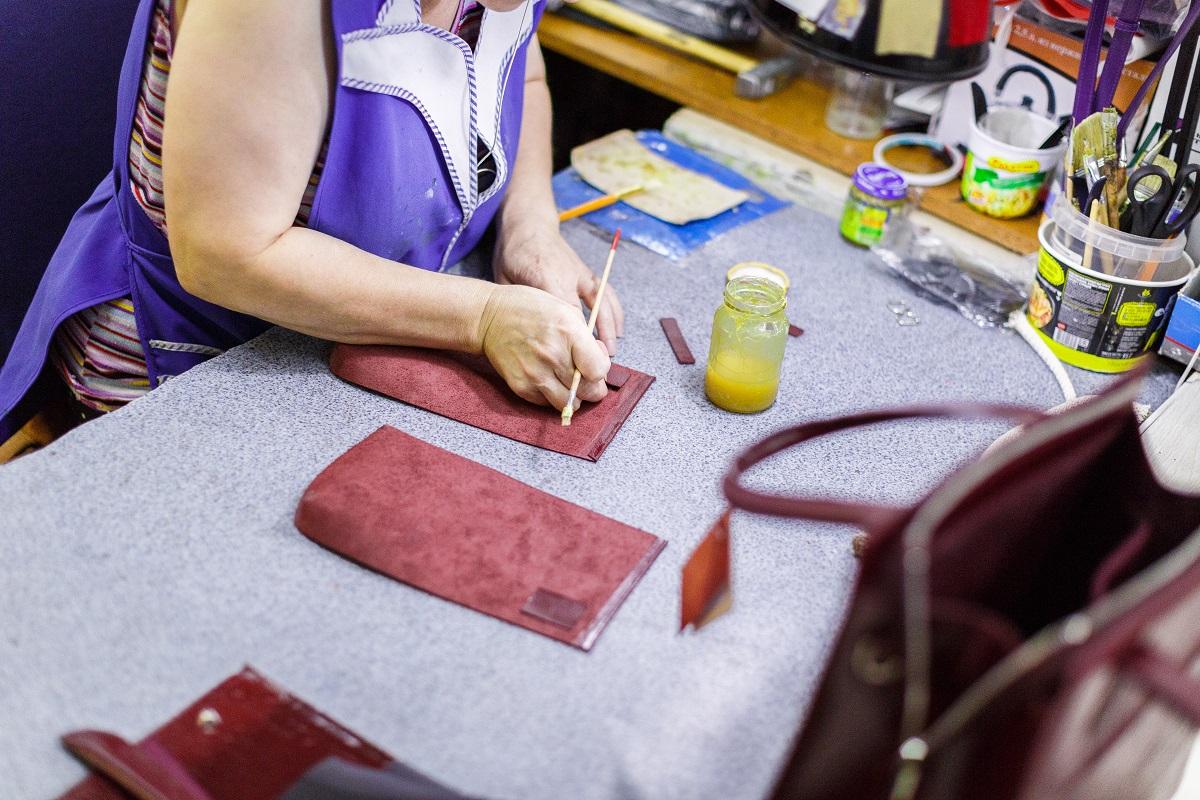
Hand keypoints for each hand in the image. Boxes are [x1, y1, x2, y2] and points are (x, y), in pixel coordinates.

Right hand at [477, 284, 610, 410]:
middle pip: (589, 391)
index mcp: (569, 332)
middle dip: (592, 385)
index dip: (601, 369)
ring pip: (570, 404)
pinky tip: (548, 379)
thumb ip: (585, 337)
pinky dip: (552, 395)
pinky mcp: (521, 386)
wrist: (489, 318)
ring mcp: (535, 374)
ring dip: (573, 396)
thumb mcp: (565, 309)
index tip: (594, 362)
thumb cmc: (530, 309)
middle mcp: (553, 356)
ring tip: (567, 381)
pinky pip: (547, 404)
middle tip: (585, 376)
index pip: (599, 371)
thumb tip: (598, 359)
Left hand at [493, 223, 624, 355]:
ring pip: (603, 302)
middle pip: (589, 310)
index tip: (574, 360)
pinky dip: (614, 312)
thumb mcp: (507, 279)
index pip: (565, 314)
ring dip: (610, 326)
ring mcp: (582, 274)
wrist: (529, 226)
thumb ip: (518, 304)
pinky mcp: (588, 273)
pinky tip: (617, 329)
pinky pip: (607, 293)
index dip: (572, 339)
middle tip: (597, 360)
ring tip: (611, 350)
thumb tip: (526, 333)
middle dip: (595, 337)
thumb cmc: (515, 255)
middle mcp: (570, 275)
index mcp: (546, 277)